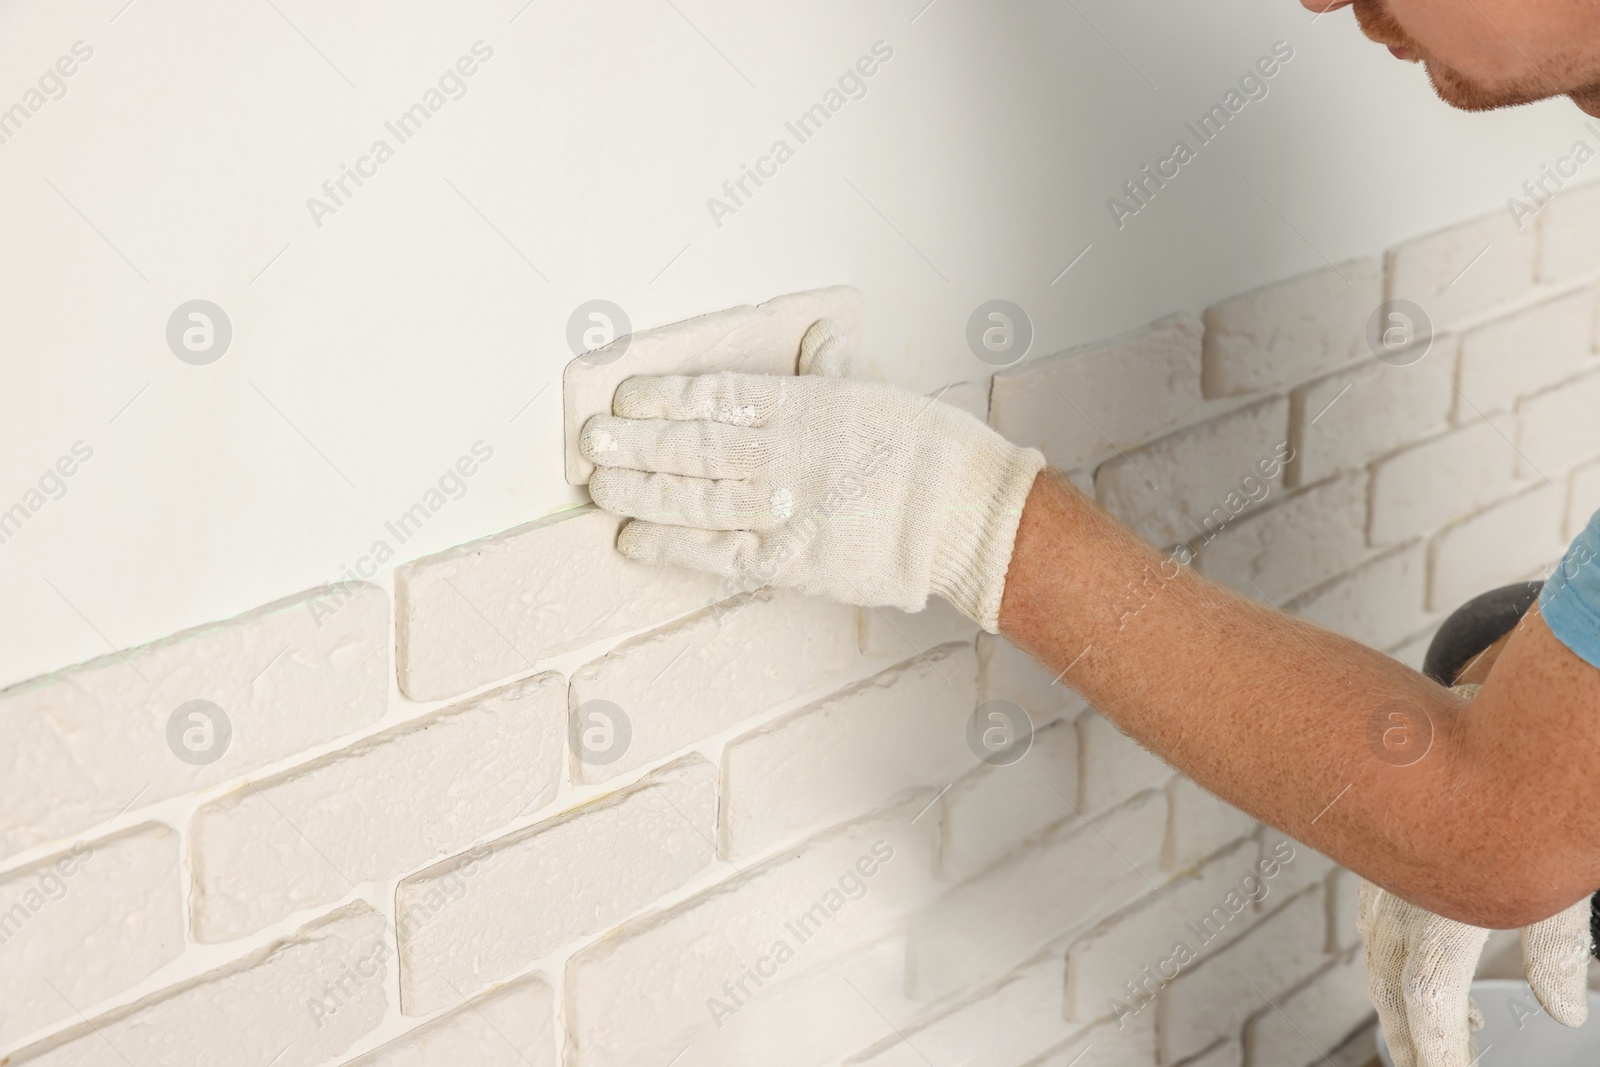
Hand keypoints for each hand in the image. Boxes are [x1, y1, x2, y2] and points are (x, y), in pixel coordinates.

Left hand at [579, 319, 1044, 630]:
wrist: (964, 515)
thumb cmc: (928, 450)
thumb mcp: (878, 393)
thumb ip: (834, 368)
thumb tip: (824, 329)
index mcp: (805, 405)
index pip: (718, 395)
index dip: (665, 396)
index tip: (625, 395)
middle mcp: (785, 453)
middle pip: (694, 446)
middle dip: (636, 444)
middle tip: (590, 441)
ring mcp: (784, 509)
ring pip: (695, 496)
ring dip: (641, 491)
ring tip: (599, 484)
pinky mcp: (789, 559)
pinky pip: (717, 552)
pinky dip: (671, 547)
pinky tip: (632, 539)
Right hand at [1360, 688, 1592, 1066]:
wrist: (1476, 701)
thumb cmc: (1527, 783)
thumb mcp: (1560, 871)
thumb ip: (1560, 947)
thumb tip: (1564, 1009)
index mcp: (1439, 902)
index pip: (1427, 1000)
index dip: (1437, 1049)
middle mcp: (1399, 890)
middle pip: (1388, 985)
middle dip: (1407, 1037)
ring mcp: (1383, 869)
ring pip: (1377, 954)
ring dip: (1400, 1000)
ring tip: (1436, 1034)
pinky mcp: (1383, 852)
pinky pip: (1379, 920)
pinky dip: (1398, 958)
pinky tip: (1426, 964)